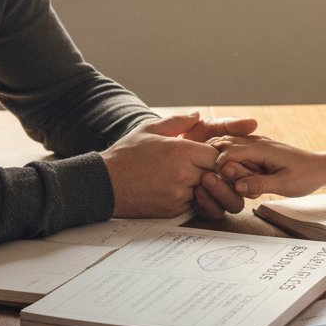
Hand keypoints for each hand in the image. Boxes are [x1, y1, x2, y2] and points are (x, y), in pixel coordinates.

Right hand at [101, 113, 254, 219]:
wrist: (104, 184)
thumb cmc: (126, 155)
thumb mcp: (150, 129)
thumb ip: (178, 122)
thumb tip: (197, 115)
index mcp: (181, 152)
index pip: (219, 156)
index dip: (220, 156)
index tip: (214, 154)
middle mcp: (184, 175)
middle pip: (218, 175)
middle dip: (218, 172)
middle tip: (214, 168)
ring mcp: (179, 195)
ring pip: (209, 192)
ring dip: (209, 187)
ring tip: (200, 179)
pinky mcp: (174, 210)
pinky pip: (195, 204)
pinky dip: (195, 198)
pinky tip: (185, 190)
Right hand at [211, 136, 325, 198]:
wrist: (321, 168)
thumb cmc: (305, 176)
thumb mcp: (284, 185)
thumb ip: (259, 185)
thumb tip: (237, 186)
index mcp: (261, 148)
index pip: (227, 151)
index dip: (219, 167)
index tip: (226, 183)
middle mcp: (256, 142)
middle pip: (223, 145)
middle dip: (218, 162)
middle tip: (225, 181)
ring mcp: (257, 144)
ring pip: (228, 146)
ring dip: (225, 162)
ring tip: (234, 180)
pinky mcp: (258, 150)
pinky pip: (237, 151)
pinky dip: (232, 162)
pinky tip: (239, 176)